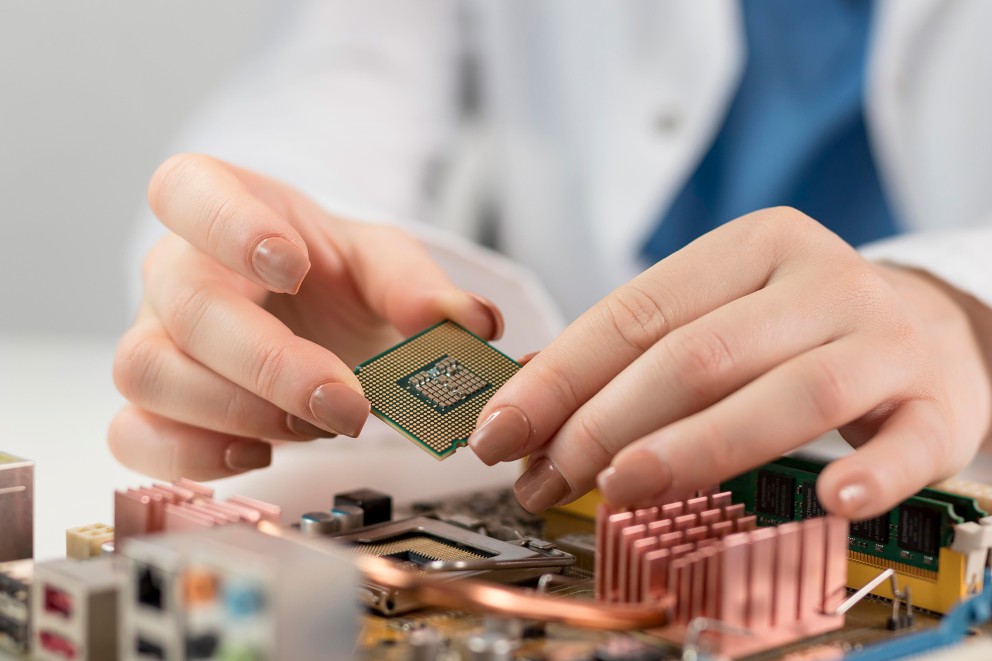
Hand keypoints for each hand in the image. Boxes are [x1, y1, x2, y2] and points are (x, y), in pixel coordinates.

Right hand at [111, 154, 501, 479]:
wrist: (307, 317)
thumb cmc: (331, 277)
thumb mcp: (383, 265)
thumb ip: (421, 287)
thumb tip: (473, 323)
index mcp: (224, 206)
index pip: (189, 189)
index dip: (229, 225)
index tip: (292, 264)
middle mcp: (177, 270)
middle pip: (185, 304)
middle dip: (270, 362)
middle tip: (347, 403)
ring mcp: (155, 336)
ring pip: (148, 371)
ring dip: (237, 412)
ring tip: (313, 427)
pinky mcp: (151, 402)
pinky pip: (134, 434)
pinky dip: (193, 456)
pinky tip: (259, 455)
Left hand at [469, 207, 991, 516]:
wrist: (929, 325)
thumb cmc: (799, 325)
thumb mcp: (719, 309)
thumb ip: (634, 348)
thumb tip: (528, 396)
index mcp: (752, 246)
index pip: (636, 312)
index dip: (559, 378)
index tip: (501, 432)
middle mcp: (820, 280)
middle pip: (697, 356)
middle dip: (604, 426)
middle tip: (545, 481)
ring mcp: (885, 339)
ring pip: (788, 397)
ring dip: (696, 450)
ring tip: (622, 493)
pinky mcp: (940, 400)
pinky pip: (908, 443)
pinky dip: (868, 474)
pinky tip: (828, 503)